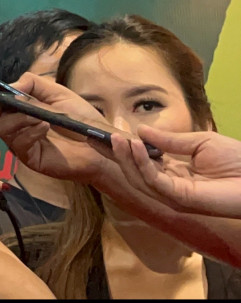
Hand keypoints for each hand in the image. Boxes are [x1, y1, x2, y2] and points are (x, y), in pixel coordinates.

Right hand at [0, 74, 115, 184]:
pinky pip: (17, 142)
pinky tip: (44, 127)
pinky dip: (29, 131)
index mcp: (20, 108)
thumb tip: (11, 86)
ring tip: (40, 117)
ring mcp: (20, 142)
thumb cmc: (81, 119)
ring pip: (1, 127)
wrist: (100, 144)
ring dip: (18, 118)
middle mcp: (16, 125)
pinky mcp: (28, 157)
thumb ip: (33, 83)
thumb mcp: (57, 92)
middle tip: (6, 99)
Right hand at [110, 126, 240, 217]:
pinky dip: (142, 163)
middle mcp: (171, 186)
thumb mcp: (199, 142)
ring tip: (117, 139)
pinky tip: (136, 146)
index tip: (110, 134)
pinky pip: (154, 181)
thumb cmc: (238, 160)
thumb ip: (169, 140)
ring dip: (126, 158)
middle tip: (102, 137)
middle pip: (135, 173)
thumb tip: (141, 130)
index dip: (126, 150)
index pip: (143, 163)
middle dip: (118, 156)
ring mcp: (174, 195)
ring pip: (139, 179)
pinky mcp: (181, 199)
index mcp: (176, 173)